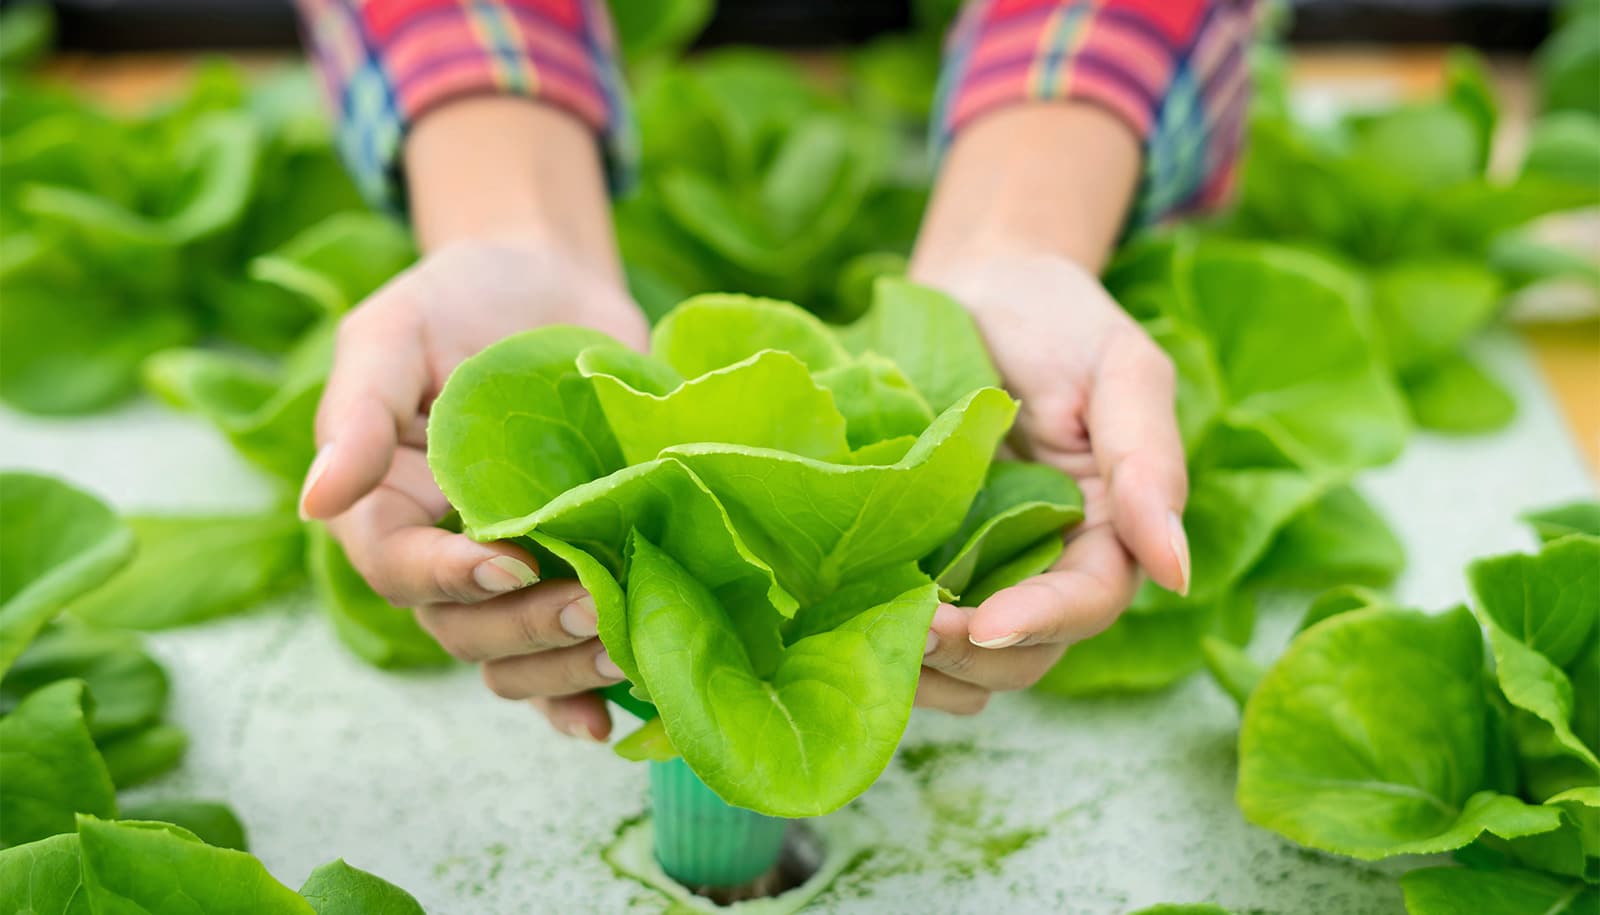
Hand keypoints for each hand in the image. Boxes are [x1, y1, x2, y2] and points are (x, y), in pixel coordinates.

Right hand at [299, 238, 647, 741]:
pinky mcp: (572, 566)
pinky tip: (610, 720)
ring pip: (513, 656)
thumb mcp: (393, 334)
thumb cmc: (455, 302)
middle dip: (526, 629)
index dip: (449, 577)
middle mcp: (443, 552)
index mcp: (384, 505)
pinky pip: (561, 658)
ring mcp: (511, 567)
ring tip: (629, 646)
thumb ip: (356, 414)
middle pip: (464, 629)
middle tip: (595, 606)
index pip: (398, 568)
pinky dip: (580, 697)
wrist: (548, 284)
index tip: (510, 560)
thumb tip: (312, 501)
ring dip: (564, 668)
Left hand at [911, 251, 1189, 713]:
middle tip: (910, 628)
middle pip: (1025, 652)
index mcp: (1107, 532)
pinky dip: (886, 646)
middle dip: (970, 655)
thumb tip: (1177, 571)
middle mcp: (1046, 567)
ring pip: (969, 664)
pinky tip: (844, 622)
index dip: (1040, 622)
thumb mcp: (1122, 371)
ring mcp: (980, 571)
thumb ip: (1150, 466)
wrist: (978, 287)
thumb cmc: (1059, 321)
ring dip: (926, 670)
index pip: (1087, 602)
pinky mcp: (922, 563)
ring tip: (872, 634)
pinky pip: (914, 635)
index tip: (984, 624)